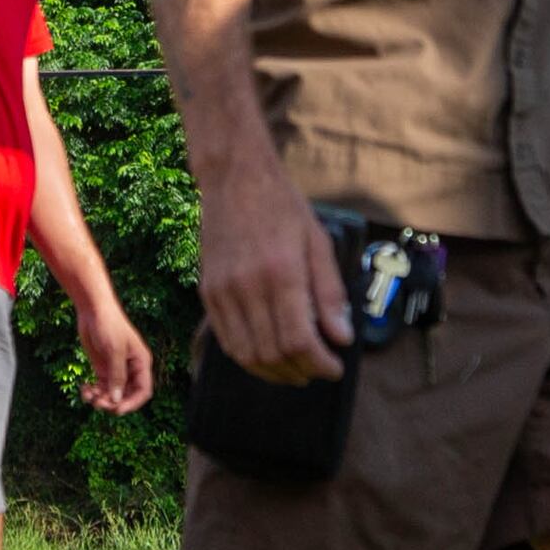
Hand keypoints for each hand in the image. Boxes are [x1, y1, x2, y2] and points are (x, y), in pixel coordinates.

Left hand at [74, 300, 157, 414]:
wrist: (93, 308)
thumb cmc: (109, 324)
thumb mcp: (115, 350)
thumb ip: (117, 375)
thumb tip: (117, 399)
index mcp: (141, 363)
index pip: (143, 391)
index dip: (132, 404)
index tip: (117, 410)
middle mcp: (130, 369)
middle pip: (126, 396)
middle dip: (113, 402)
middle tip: (97, 403)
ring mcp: (115, 369)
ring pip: (112, 394)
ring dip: (100, 398)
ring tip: (87, 395)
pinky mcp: (102, 367)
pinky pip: (100, 387)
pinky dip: (93, 391)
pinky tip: (84, 388)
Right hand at [195, 154, 349, 383]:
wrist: (233, 177)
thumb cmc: (282, 206)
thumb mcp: (318, 242)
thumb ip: (329, 292)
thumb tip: (341, 338)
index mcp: (281, 273)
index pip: (299, 340)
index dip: (320, 363)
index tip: (335, 367)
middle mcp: (248, 287)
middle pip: (273, 353)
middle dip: (301, 371)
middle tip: (319, 369)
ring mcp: (223, 291)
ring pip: (246, 354)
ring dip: (274, 372)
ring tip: (296, 371)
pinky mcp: (207, 292)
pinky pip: (226, 340)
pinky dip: (248, 358)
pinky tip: (267, 357)